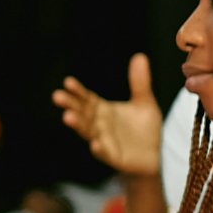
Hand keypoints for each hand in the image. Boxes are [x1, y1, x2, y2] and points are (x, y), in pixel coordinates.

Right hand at [53, 55, 162, 176]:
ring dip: (78, 124)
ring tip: (69, 117)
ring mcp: (104, 140)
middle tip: (58, 96)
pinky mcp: (114, 156)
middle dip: (71, 105)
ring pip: (88, 132)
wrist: (155, 155)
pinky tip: (95, 143)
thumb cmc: (144, 129)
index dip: (78, 91)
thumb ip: (139, 82)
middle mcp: (99, 124)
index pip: (87, 98)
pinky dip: (99, 148)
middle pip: (82, 113)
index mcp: (102, 110)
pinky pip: (104, 152)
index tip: (68, 82)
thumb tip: (140, 56)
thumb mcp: (144, 102)